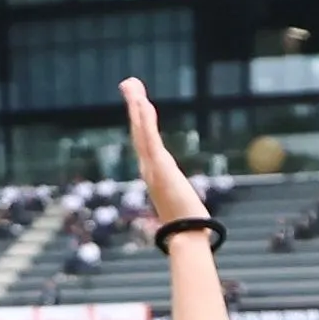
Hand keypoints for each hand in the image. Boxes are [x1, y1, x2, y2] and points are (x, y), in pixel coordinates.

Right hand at [123, 79, 206, 226]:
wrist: (187, 237)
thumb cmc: (188, 226)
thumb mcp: (183, 205)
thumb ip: (181, 201)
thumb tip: (190, 208)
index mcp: (153, 173)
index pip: (145, 140)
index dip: (139, 120)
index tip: (138, 101)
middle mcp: (149, 168)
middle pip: (139, 131)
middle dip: (134, 106)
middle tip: (128, 82)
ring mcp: (152, 167)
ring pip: (141, 131)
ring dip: (136, 107)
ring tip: (131, 85)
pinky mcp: (161, 167)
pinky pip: (150, 139)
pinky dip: (144, 122)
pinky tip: (142, 104)